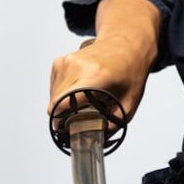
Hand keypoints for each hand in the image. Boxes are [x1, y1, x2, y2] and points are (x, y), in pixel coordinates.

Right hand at [47, 0, 159, 125]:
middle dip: (63, 116)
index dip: (60, 120)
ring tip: (81, 104)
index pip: (65, 101)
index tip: (65, 131)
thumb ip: (113, 123)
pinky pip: (54, 86)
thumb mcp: (129, 103)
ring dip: (62, 105)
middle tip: (77, 123)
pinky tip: (77, 92)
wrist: (126, 45)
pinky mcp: (60, 62)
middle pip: (56, 102)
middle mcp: (77, 67)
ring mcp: (66, 62)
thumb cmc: (130, 73)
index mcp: (95, 76)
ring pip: (53, 96)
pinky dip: (62, 94)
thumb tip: (97, 139)